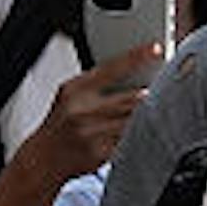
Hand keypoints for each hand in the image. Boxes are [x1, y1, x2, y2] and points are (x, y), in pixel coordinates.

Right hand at [19, 44, 162, 183]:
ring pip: (134, 120)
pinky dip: (137, 135)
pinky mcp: (100, 153)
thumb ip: (97, 84)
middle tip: (162, 88)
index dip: (136, 56)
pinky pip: (129, 140)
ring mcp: (91, 133)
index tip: (156, 48)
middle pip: (131, 98)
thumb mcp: (70, 95)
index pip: (111, 68)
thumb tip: (137, 73)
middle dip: (149, 94)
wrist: (44, 157)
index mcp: (74, 90)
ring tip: (153, 111)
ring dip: (146, 116)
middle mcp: (82, 110)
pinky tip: (137, 133)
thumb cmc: (61, 122)